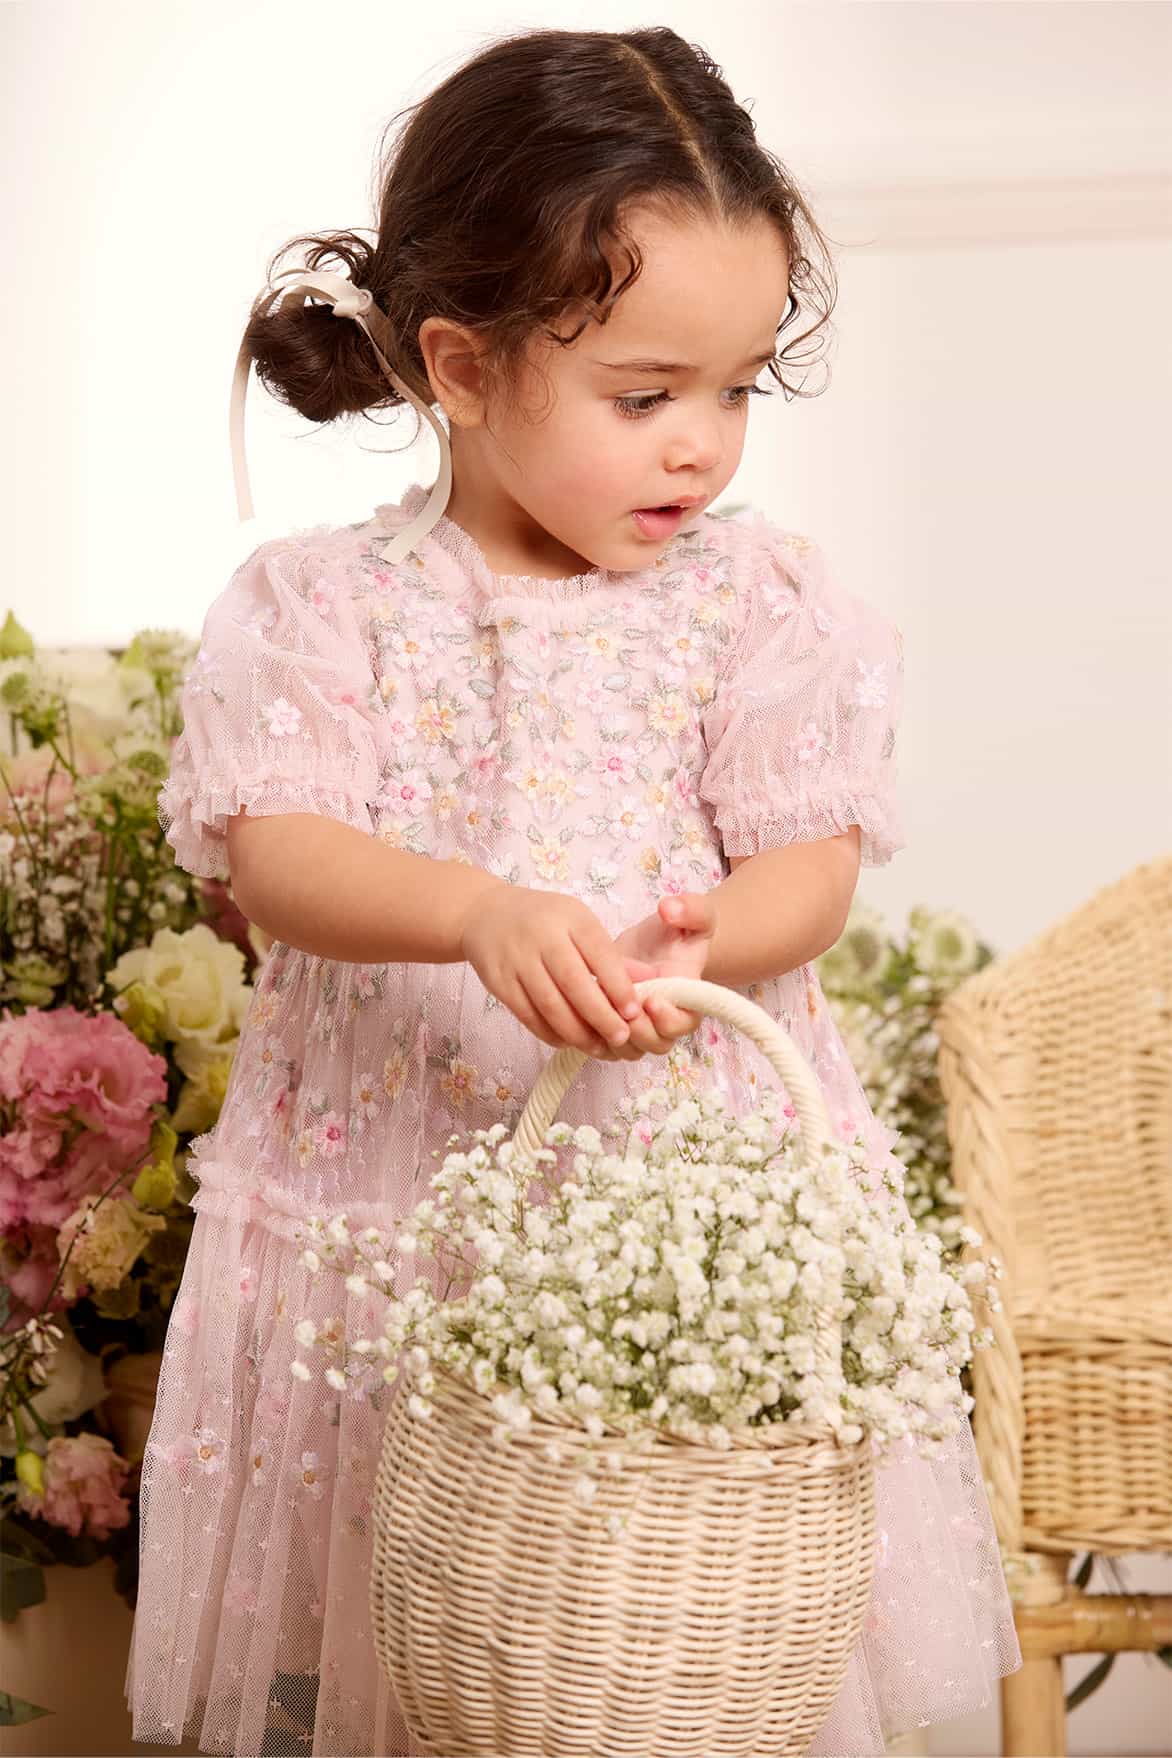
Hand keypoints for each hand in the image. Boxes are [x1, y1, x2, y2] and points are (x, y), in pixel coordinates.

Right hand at [459, 884, 644, 1056]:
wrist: (485, 914)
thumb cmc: (544, 920)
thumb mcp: (579, 922)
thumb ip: (611, 954)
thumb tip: (651, 981)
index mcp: (570, 918)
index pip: (600, 953)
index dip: (618, 986)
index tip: (634, 1011)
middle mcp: (542, 937)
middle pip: (575, 983)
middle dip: (601, 1016)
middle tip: (621, 1037)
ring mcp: (517, 960)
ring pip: (550, 1005)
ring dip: (577, 1032)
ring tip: (598, 1047)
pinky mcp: (499, 982)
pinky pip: (527, 1015)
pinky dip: (550, 1033)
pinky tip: (568, 1041)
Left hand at [592, 891, 718, 1060]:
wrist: (653, 943)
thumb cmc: (677, 931)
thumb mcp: (693, 914)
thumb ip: (690, 909)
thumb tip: (669, 909)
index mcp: (688, 998)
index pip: (684, 1023)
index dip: (668, 1018)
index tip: (651, 998)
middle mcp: (664, 1020)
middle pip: (655, 1044)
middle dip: (636, 1030)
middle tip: (619, 1007)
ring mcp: (639, 1027)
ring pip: (627, 1050)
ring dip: (610, 1035)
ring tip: (596, 1005)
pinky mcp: (613, 1025)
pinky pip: (602, 1044)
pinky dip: (590, 1033)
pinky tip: (578, 1007)